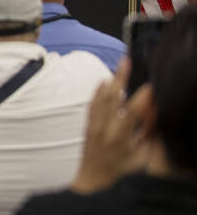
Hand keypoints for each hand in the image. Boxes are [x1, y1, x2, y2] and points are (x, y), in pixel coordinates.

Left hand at [72, 59, 152, 193]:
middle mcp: (104, 128)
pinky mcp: (87, 124)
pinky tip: (103, 81)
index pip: (132, 113)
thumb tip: (154, 116)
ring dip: (110, 81)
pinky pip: (92, 104)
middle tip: (127, 61)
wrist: (92, 179)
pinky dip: (97, 91)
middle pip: (111, 98)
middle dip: (120, 78)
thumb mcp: (141, 157)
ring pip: (100, 98)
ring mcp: (94, 125)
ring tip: (120, 67)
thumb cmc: (120, 170)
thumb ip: (149, 137)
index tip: (151, 86)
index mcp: (120, 138)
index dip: (142, 99)